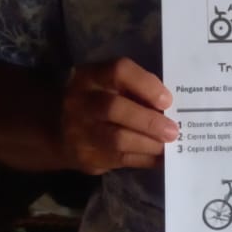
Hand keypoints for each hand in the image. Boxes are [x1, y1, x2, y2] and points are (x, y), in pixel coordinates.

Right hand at [60, 59, 177, 173]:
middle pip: (115, 108)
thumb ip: (135, 90)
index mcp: (91, 76)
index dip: (146, 85)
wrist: (59, 130)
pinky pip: (121, 160)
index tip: (167, 100)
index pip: (119, 71)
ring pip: (117, 139)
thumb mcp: (109, 86)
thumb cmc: (98, 101)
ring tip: (167, 145)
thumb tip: (170, 107)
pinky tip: (159, 157)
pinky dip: (145, 158)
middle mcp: (80, 101)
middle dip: (149, 121)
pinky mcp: (87, 157)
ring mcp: (80, 131)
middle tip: (173, 130)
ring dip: (149, 143)